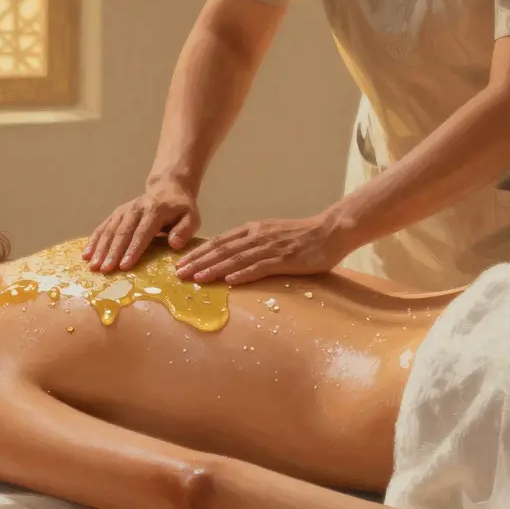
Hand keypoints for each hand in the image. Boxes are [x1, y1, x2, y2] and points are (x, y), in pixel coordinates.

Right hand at [84, 179, 200, 271]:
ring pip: (109, 230)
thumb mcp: (192, 217)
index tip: (124, 265)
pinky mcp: (116, 214)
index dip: (133, 249)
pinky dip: (93, 241)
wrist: (167, 188)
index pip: (142, 232)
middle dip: (112, 252)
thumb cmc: (180, 209)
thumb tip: (174, 244)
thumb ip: (185, 230)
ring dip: (100, 248)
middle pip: (122, 232)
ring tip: (93, 265)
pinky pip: (102, 227)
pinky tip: (86, 254)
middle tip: (105, 269)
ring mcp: (123, 211)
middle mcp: (136, 209)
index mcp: (155, 211)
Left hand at [174, 214, 345, 285]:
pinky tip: (229, 280)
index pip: (219, 242)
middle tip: (178, 274)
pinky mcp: (285, 259)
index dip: (198, 253)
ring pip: (236, 259)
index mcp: (252, 230)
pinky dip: (243, 273)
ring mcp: (270, 247)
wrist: (330, 231)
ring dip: (214, 269)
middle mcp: (257, 236)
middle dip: (198, 262)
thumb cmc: (301, 236)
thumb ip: (251, 243)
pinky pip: (260, 267)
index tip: (180, 263)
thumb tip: (229, 258)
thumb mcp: (270, 235)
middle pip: (222, 250)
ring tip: (196, 279)